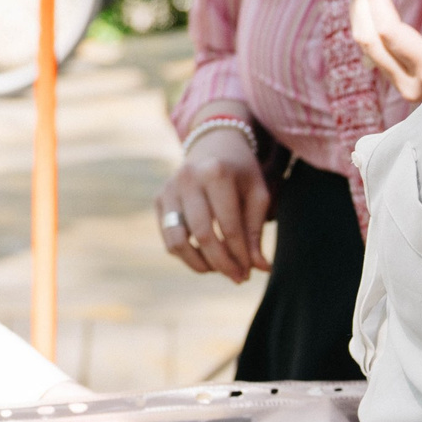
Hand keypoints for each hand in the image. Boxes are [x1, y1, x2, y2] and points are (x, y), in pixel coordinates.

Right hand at [155, 117, 269, 282]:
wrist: (213, 143)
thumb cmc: (241, 172)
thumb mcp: (257, 194)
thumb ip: (256, 231)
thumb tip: (261, 268)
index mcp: (216, 173)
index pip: (229, 226)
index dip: (241, 255)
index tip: (250, 272)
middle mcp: (188, 179)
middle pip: (203, 236)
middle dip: (223, 264)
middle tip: (238, 278)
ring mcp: (169, 188)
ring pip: (178, 241)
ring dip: (200, 264)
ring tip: (219, 270)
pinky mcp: (159, 199)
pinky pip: (168, 238)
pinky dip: (185, 255)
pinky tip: (204, 258)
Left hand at [349, 0, 421, 101]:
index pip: (389, 31)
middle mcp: (413, 85)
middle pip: (369, 38)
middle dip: (361, 1)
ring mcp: (406, 88)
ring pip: (367, 47)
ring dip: (362, 12)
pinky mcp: (404, 84)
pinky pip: (375, 52)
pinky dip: (370, 24)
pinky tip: (374, 2)